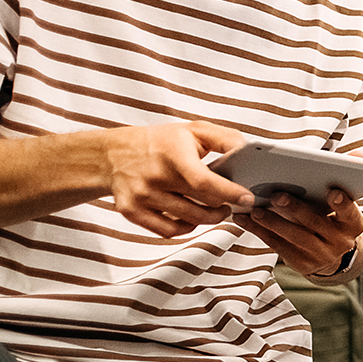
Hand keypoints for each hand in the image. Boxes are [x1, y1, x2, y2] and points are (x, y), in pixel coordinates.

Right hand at [102, 121, 254, 235]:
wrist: (113, 154)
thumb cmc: (160, 142)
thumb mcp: (194, 130)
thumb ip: (225, 139)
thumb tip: (249, 152)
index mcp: (172, 154)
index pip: (205, 183)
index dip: (230, 193)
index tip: (247, 198)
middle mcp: (154, 177)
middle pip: (202, 205)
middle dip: (224, 206)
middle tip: (233, 201)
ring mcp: (141, 196)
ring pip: (189, 220)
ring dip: (210, 218)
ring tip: (217, 209)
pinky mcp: (131, 212)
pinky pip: (168, 231)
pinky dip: (186, 228)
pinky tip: (192, 216)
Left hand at [236, 186, 362, 278]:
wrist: (332, 254)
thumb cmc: (333, 217)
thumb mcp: (343, 201)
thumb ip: (349, 175)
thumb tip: (358, 153)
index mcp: (352, 224)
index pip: (350, 213)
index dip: (343, 204)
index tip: (333, 192)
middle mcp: (340, 242)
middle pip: (316, 224)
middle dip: (296, 209)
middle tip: (277, 195)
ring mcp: (321, 255)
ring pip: (294, 237)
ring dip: (273, 222)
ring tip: (254, 208)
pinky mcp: (302, 264)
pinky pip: (278, 247)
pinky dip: (260, 232)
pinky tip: (245, 220)